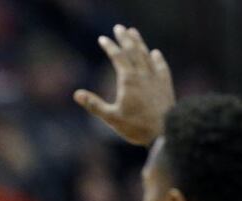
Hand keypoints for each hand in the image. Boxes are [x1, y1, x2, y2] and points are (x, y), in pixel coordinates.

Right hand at [74, 25, 174, 145]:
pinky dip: (157, 58)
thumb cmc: (136, 127)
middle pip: (133, 51)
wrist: (165, 132)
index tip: (103, 38)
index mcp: (128, 80)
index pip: (118, 57)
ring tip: (134, 32)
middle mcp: (143, 75)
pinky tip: (155, 53)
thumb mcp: (111, 118)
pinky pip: (161, 67)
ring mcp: (155, 79)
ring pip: (147, 55)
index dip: (110, 46)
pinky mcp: (165, 85)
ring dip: (140, 43)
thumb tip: (76, 94)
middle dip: (125, 38)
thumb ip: (94, 105)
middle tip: (119, 27)